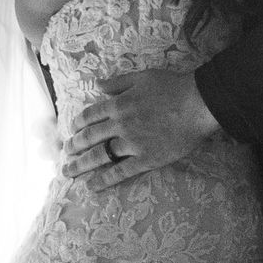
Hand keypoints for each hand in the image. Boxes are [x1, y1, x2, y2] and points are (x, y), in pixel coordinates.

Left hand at [61, 66, 219, 188]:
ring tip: (68, 171)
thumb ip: (118, 82)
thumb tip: (96, 85)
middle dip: (74, 146)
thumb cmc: (172, 87)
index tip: (71, 130)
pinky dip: (104, 180)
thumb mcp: (142, 77)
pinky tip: (92, 186)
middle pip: (90, 137)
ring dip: (81, 164)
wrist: (197, 104)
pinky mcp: (146, 159)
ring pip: (100, 156)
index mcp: (119, 104)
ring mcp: (132, 143)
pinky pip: (120, 171)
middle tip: (64, 153)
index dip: (78, 123)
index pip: (91, 115)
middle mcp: (121, 124)